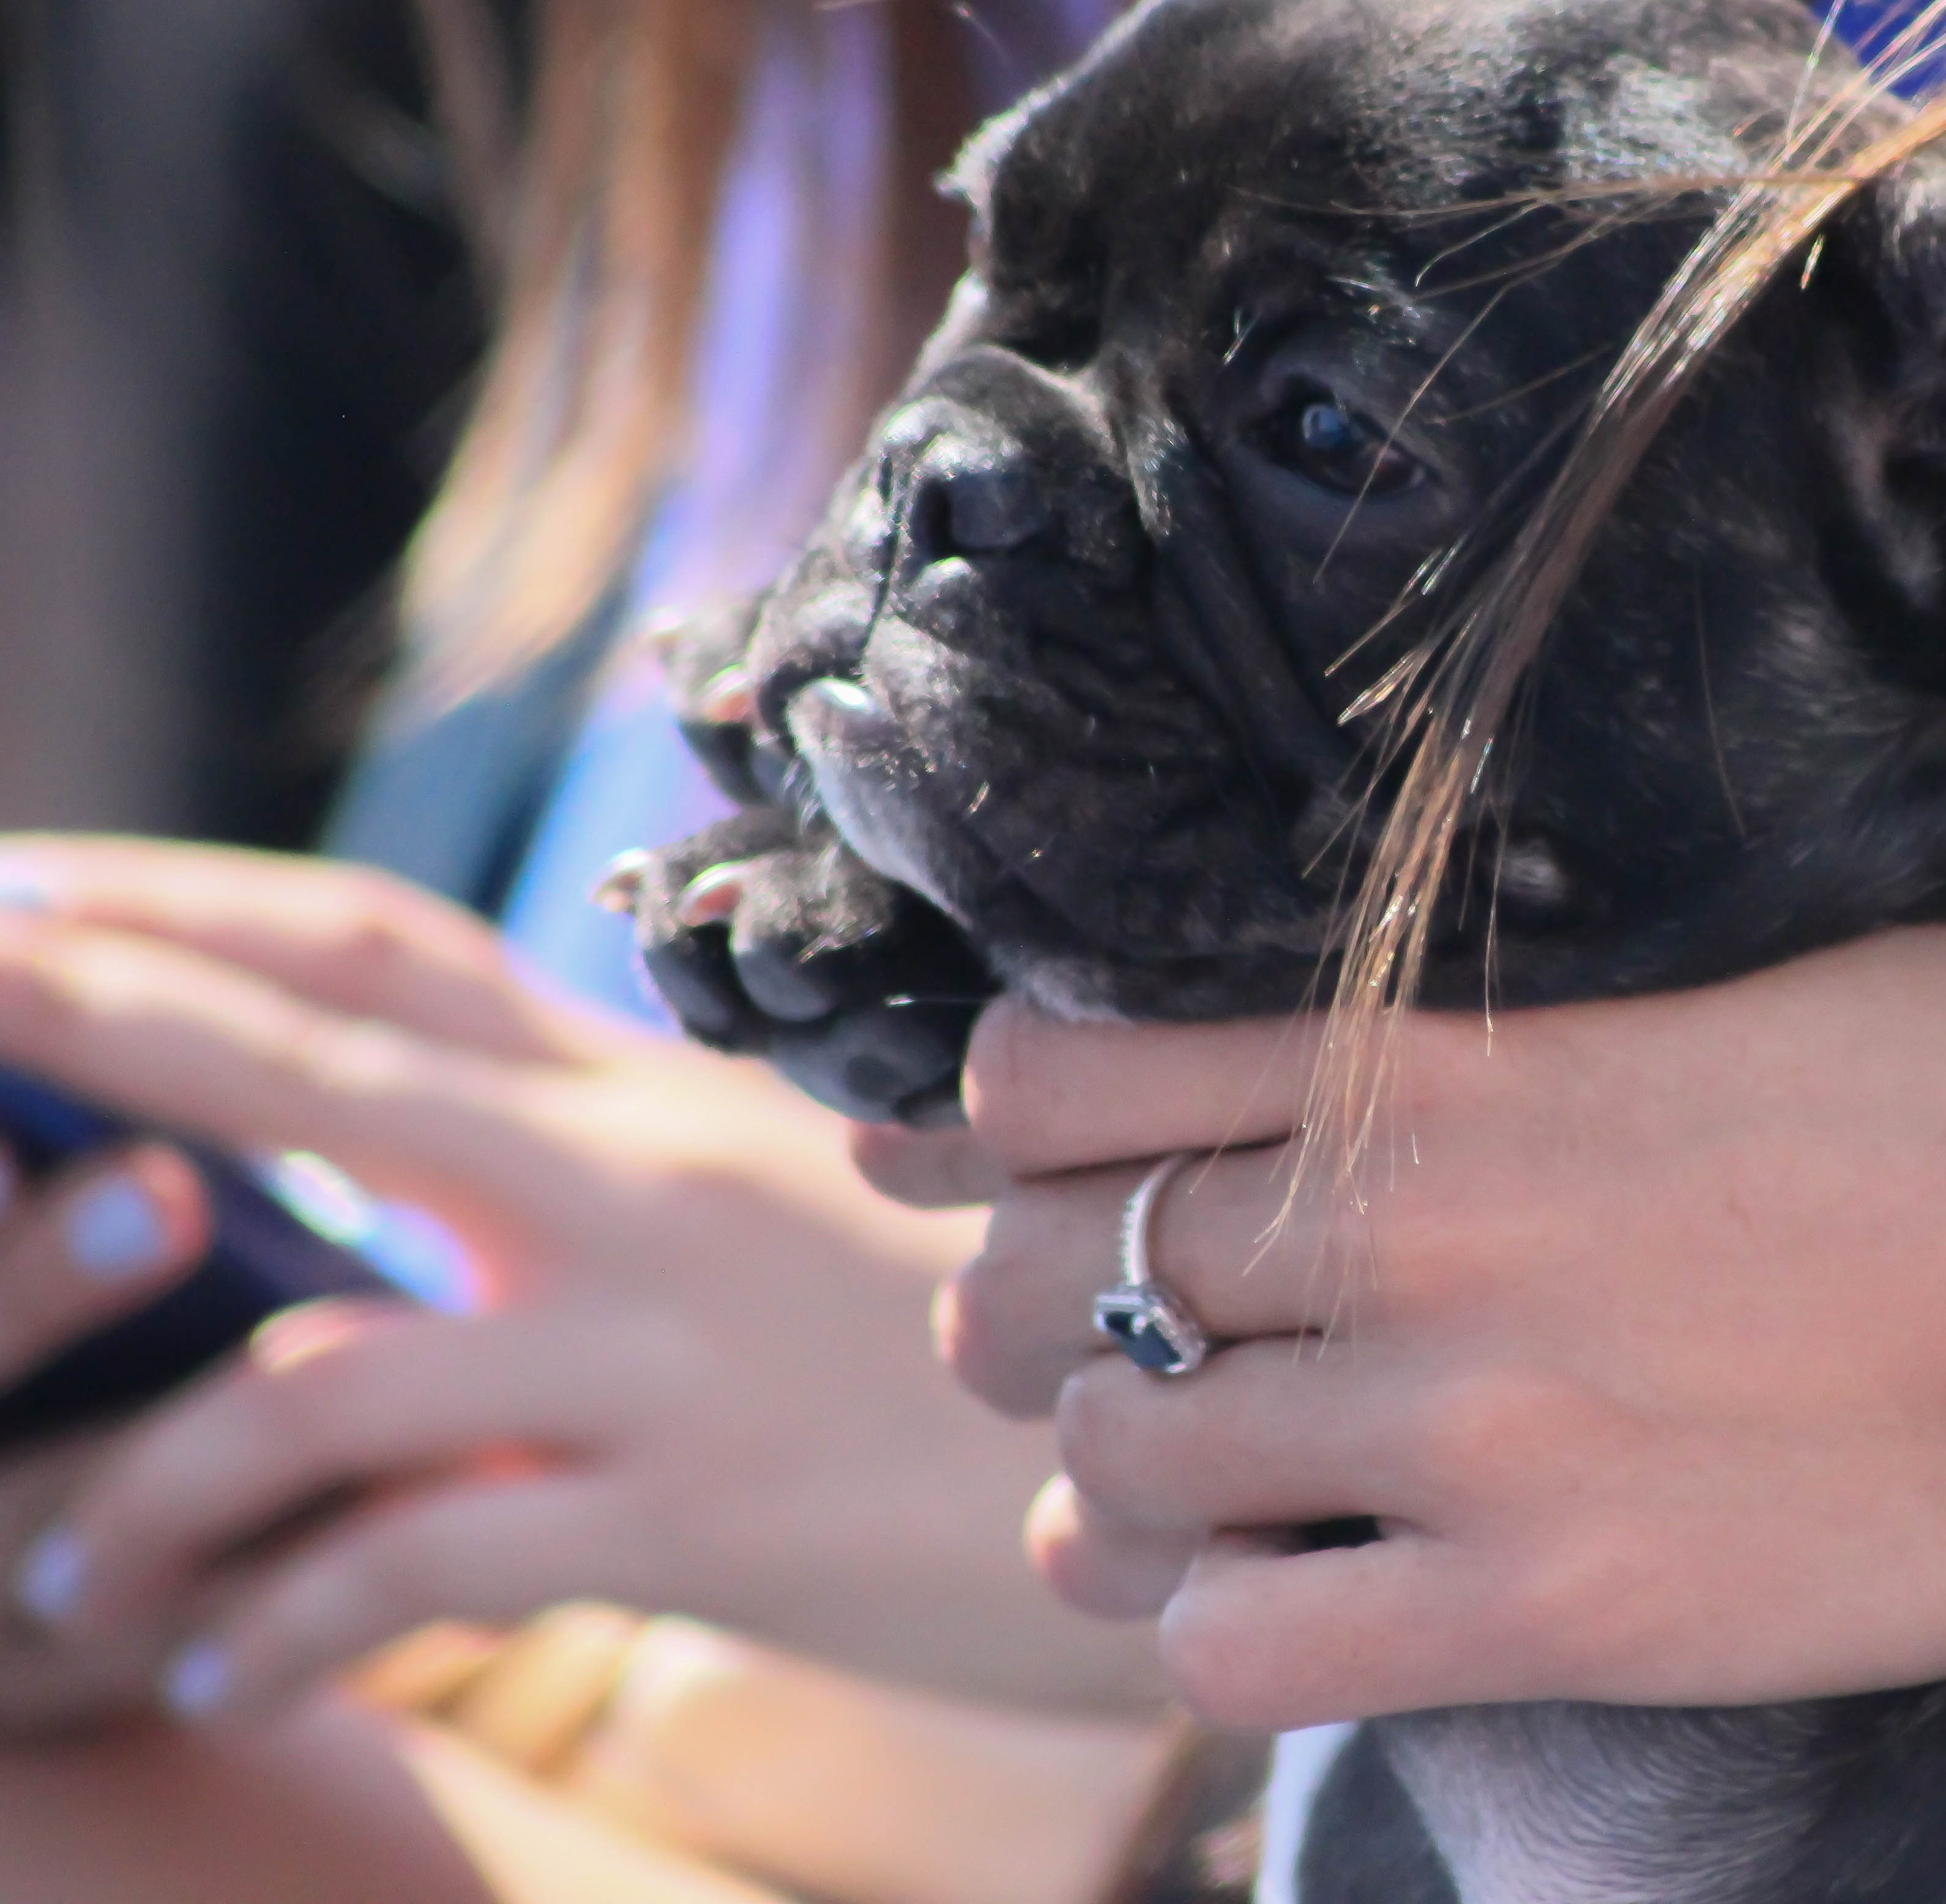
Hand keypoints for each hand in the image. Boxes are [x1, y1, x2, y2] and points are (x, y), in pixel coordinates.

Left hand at [0, 836, 1162, 1728]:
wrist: (1207, 1441)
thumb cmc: (992, 1334)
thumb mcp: (829, 1206)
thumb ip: (655, 1165)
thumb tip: (492, 1148)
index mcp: (663, 1102)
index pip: (387, 952)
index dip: (188, 911)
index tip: (19, 892)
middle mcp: (638, 1191)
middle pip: (308, 1071)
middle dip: (92, 1028)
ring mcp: (661, 1351)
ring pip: (311, 1382)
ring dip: (142, 1490)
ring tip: (69, 1582)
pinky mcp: (694, 1513)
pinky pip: (415, 1567)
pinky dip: (281, 1624)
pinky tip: (229, 1672)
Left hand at [864, 914, 1945, 1730]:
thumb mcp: (1766, 978)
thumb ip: (1564, 1019)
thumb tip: (1477, 1024)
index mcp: (1461, 1060)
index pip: (1079, 1078)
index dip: (1003, 1114)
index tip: (1019, 1140)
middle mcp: (1421, 1237)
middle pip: (1070, 1285)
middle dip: (1042, 1308)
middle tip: (1091, 1330)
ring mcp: (1477, 1434)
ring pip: (1119, 1478)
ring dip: (1111, 1481)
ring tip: (1168, 1483)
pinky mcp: (1556, 1610)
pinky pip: (1248, 1650)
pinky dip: (1216, 1625)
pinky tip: (1273, 1596)